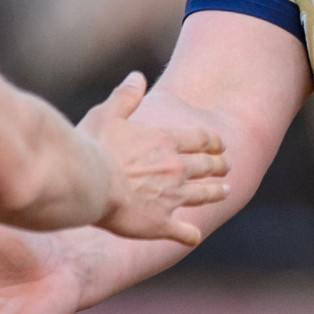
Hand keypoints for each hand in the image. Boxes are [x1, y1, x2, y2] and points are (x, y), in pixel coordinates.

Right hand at [78, 71, 228, 243]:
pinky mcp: (160, 223)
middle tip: (225, 167)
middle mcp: (175, 168)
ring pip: (203, 195)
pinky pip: (183, 232)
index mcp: (165, 141)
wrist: (87, 183)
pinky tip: (192, 237)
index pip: (200, 139)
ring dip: (215, 192)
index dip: (212, 142)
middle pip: (207, 166)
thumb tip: (137, 76)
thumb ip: (125, 97)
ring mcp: (171, 197)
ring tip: (225, 191)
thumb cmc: (93, 147)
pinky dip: (190, 235)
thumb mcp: (107, 114)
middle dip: (218, 165)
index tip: (219, 145)